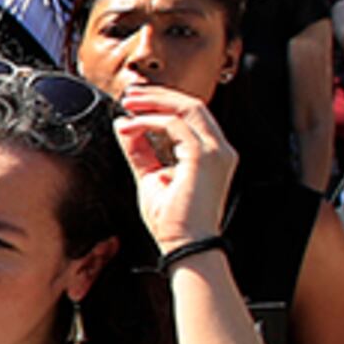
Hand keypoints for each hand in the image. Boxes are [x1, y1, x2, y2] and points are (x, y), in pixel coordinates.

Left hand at [111, 84, 235, 246]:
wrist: (185, 247)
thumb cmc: (173, 223)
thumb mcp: (151, 178)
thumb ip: (139, 151)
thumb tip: (124, 126)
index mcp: (213, 154)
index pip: (192, 115)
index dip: (164, 103)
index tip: (136, 104)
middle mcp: (220, 149)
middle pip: (192, 104)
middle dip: (158, 95)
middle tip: (130, 96)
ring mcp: (216, 151)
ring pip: (187, 107)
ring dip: (154, 101)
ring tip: (129, 104)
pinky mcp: (203, 156)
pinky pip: (174, 125)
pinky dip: (150, 121)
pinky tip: (131, 127)